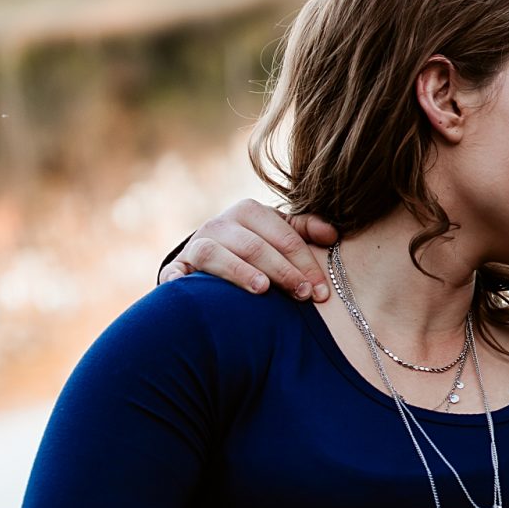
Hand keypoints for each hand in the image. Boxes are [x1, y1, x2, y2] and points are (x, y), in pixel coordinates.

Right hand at [160, 199, 337, 300]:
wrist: (206, 259)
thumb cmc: (254, 248)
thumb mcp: (278, 235)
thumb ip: (304, 231)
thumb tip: (332, 236)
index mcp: (248, 212)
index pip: (283, 236)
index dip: (305, 263)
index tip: (320, 291)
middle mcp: (219, 225)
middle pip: (254, 246)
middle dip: (282, 271)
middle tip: (303, 295)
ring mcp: (195, 246)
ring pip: (215, 253)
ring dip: (239, 270)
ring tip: (262, 289)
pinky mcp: (176, 268)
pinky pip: (176, 273)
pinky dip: (182, 281)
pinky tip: (197, 291)